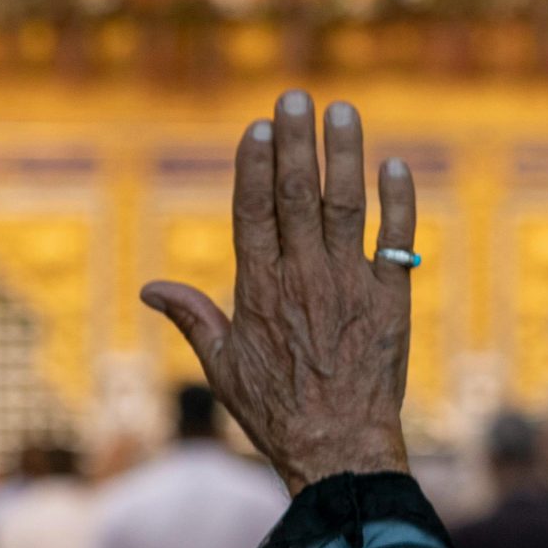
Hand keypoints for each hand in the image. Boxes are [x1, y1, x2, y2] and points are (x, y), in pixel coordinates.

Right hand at [142, 90, 415, 492]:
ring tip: (342, 110)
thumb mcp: (224, 369)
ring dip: (344, 155)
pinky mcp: (391, 300)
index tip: (256, 126)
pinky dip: (398, 203)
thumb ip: (192, 319)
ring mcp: (350, 286)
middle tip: (294, 96)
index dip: (254, 166)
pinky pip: (398, 241)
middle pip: (297, 196)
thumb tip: (149, 288)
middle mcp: (304, 279)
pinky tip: (394, 166)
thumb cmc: (277, 414)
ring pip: (345, 207)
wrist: (340, 451)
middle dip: (295, 143)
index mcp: (259, 290)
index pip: (253, 212)